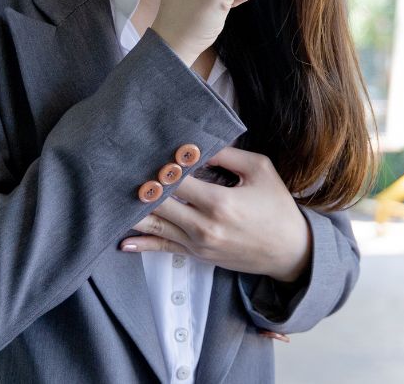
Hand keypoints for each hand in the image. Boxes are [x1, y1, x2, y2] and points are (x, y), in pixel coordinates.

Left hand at [120, 147, 311, 282]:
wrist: (290, 250)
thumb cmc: (277, 207)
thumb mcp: (260, 170)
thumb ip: (228, 155)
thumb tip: (197, 147)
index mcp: (219, 202)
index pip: (177, 180)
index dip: (162, 166)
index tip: (150, 152)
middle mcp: (204, 226)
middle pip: (159, 203)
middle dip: (142, 186)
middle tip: (122, 170)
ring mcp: (198, 244)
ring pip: (156, 226)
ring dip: (134, 212)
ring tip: (113, 198)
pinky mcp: (197, 255)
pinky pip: (164, 249)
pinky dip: (143, 244)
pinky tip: (123, 241)